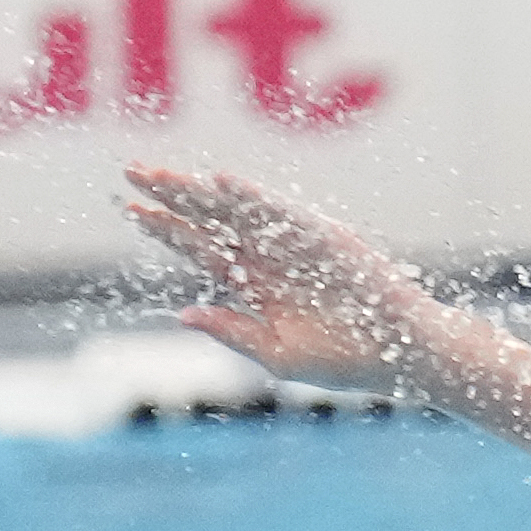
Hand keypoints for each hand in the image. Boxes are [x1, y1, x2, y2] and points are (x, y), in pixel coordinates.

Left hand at [121, 167, 443, 393]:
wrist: (399, 354)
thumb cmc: (345, 360)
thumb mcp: (278, 354)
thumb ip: (233, 331)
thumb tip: (184, 312)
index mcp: (257, 285)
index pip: (202, 248)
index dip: (167, 228)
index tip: (132, 209)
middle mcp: (271, 257)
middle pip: (211, 219)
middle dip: (172, 196)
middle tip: (132, 170)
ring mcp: (296, 244)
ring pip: (239, 210)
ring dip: (201, 189)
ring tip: (161, 173)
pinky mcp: (323, 238)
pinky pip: (283, 213)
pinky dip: (254, 197)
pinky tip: (221, 182)